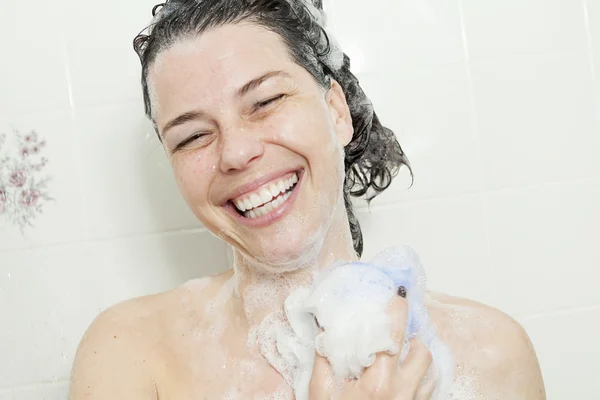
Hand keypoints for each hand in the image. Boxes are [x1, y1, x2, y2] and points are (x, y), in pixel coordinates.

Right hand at [308, 296, 433, 399]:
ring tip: (405, 353)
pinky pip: (430, 391)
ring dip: (420, 358)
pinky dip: (423, 378)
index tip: (398, 295)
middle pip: (422, 351)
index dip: (398, 311)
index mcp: (378, 381)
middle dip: (414, 337)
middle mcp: (403, 392)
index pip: (394, 336)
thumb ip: (325, 360)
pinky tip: (408, 378)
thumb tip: (325, 332)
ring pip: (430, 372)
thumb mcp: (322, 394)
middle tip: (400, 331)